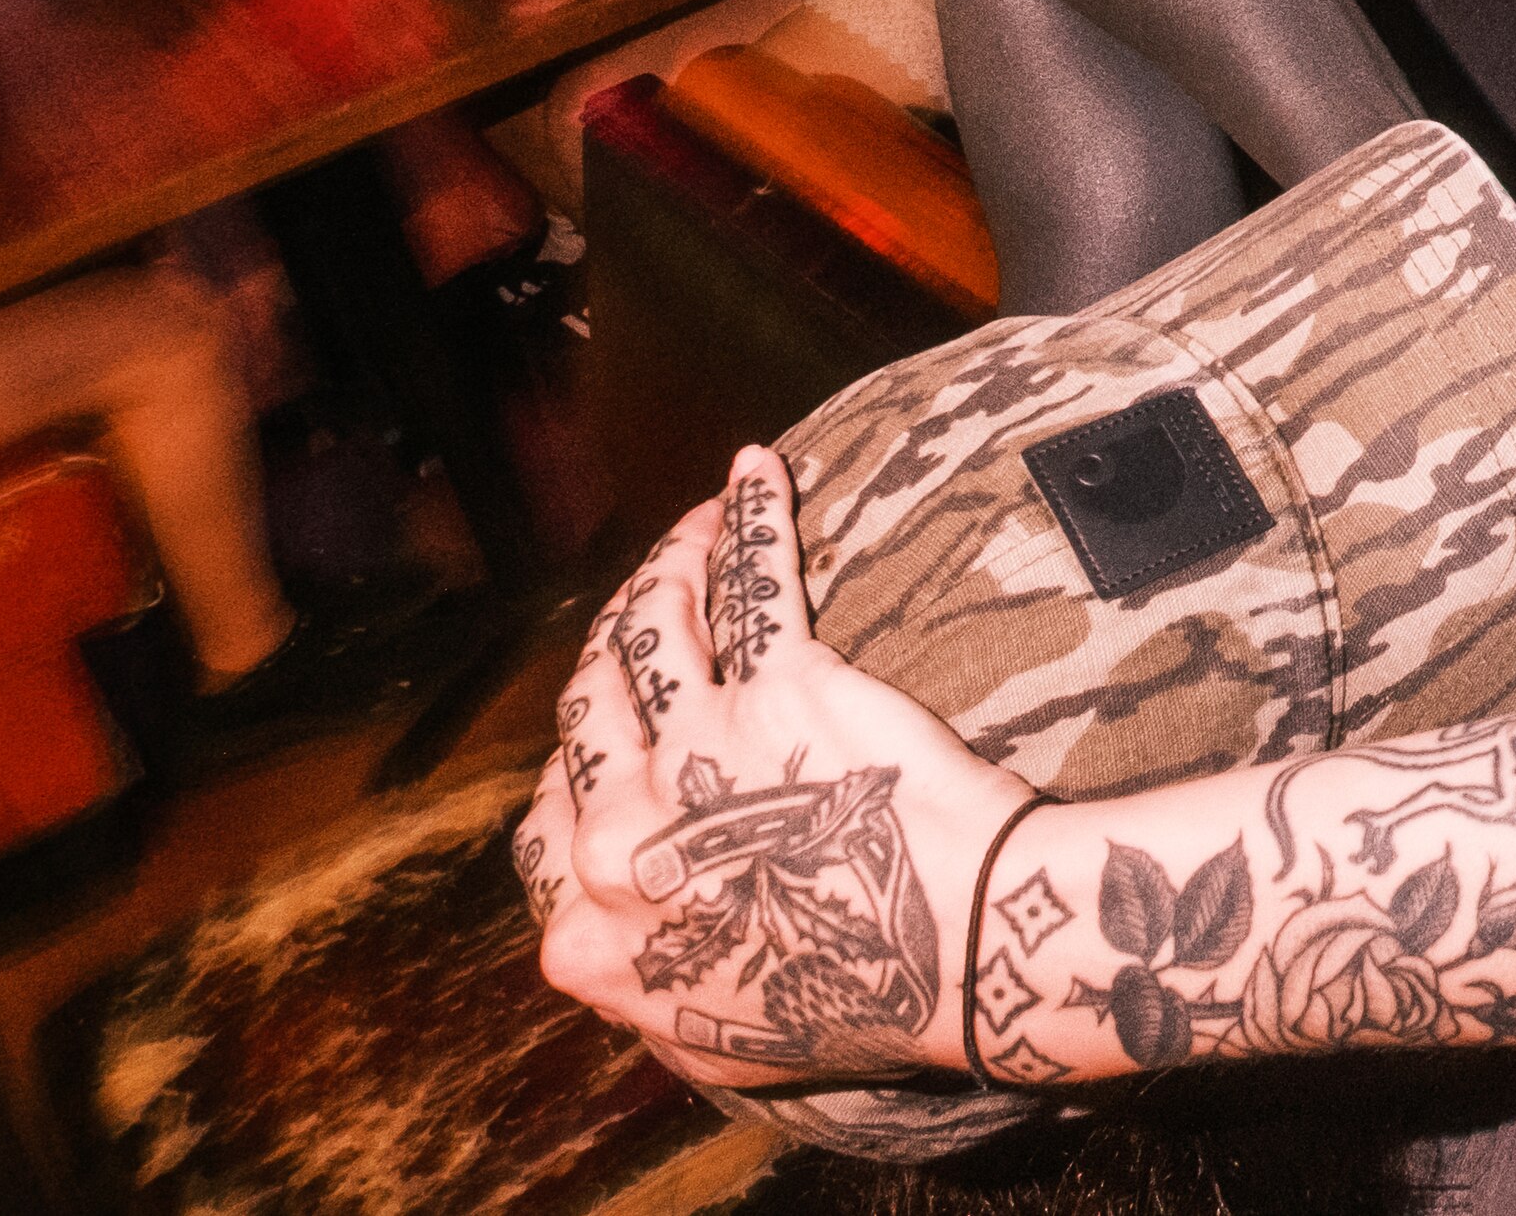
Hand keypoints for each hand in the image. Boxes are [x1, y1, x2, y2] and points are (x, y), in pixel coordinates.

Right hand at [519, 450, 1031, 1096]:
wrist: (974, 953)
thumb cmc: (867, 1003)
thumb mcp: (712, 1039)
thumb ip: (644, 992)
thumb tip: (604, 955)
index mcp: (586, 932)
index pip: (541, 820)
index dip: (575, 763)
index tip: (608, 726)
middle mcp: (616, 839)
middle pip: (587, 711)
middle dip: (612, 646)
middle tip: (654, 599)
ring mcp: (693, 754)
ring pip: (649, 633)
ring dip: (667, 569)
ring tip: (695, 533)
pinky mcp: (784, 687)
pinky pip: (750, 584)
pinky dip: (748, 520)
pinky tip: (754, 475)